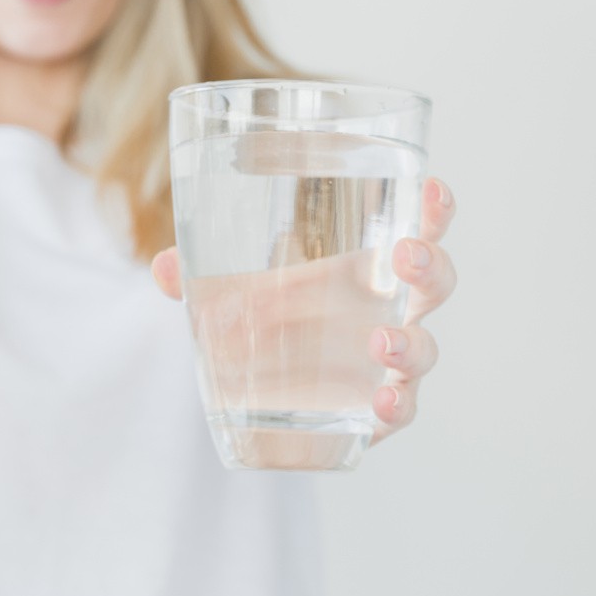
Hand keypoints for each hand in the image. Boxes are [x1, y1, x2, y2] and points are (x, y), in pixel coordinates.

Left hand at [149, 176, 458, 438]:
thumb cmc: (270, 318)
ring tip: (382, 342)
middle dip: (428, 265)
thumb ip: (199, 277)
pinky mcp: (377, 410)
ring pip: (423, 347)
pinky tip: (384, 403)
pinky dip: (398, 406)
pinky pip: (403, 408)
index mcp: (370, 265)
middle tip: (406, 254)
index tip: (432, 186)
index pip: (415, 228)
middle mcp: (392, 310)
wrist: (266, 390)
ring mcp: (390, 362)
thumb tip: (161, 268)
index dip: (434, 210)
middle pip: (433, 283)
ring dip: (411, 342)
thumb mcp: (234, 289)